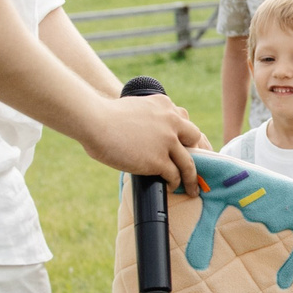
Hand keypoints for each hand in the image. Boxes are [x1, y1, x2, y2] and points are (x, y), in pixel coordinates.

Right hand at [77, 90, 204, 191]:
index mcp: (164, 104)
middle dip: (198, 152)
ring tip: (193, 188)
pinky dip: (175, 183)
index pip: (184, 120)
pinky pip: (175, 175)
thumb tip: (144, 136)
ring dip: (192, 177)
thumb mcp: (133, 107)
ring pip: (189, 162)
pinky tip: (172, 187)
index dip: (187, 135)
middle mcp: (171, 120)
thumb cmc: (104, 116)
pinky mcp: (158, 159)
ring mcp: (167, 141)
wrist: (95, 121)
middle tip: (198, 164)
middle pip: (194, 138)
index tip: (189, 146)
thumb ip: (146, 118)